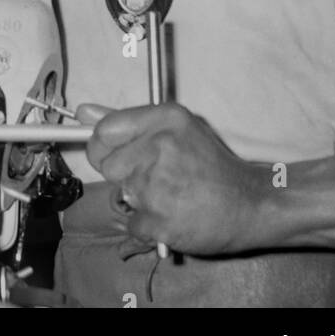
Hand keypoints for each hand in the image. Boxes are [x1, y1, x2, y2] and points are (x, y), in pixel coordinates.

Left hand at [76, 102, 269, 255]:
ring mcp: (160, 185)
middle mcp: (160, 147)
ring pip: (121, 195)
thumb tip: (83, 111)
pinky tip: (174, 215)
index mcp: (165, 118)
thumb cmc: (212, 165)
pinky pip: (133, 223)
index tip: (112, 154)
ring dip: (140, 201)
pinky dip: (149, 225)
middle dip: (125, 175)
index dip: (102, 146)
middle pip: (108, 165)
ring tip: (171, 195)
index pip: (105, 130)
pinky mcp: (161, 220)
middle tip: (157, 178)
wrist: (251, 204)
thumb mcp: (177, 129)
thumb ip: (128, 121)